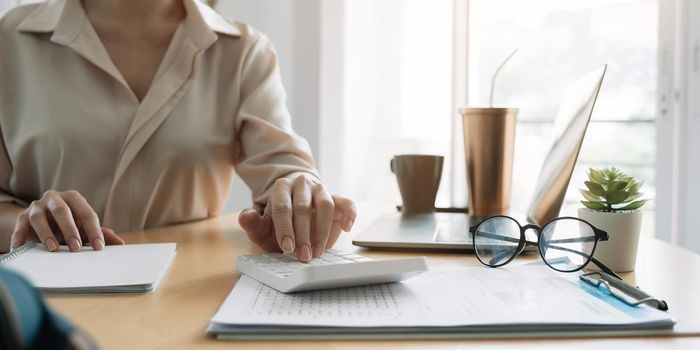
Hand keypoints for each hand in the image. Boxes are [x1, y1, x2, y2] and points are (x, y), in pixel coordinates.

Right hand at [10, 190, 124, 251]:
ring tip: (53, 249)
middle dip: (70, 230)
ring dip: (46, 234)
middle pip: (62, 211)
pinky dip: (20, 239)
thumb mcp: (83, 228)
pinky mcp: (21, 217)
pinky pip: (20, 228)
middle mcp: (54, 198)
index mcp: (73, 198)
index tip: (99, 247)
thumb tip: (120, 244)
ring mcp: (36, 206)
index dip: (94, 231)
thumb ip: (100, 234)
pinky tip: (22, 250)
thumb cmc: (66, 223)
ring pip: (39, 217)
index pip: (86, 213)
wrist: (39, 221)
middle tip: (76, 248)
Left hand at [238, 175, 356, 261]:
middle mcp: (301, 184)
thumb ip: (254, 223)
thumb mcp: (264, 225)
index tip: (287, 248)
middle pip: (303, 208)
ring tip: (317, 251)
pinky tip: (346, 228)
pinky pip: (346, 203)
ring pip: (325, 205)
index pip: (283, 208)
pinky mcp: (337, 197)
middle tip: (303, 256)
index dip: (285, 229)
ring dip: (322, 231)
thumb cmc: (280, 220)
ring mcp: (321, 189)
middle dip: (303, 235)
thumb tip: (245, 216)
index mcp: (281, 188)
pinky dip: (349, 214)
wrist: (297, 209)